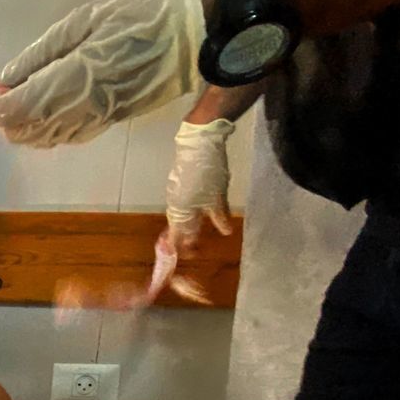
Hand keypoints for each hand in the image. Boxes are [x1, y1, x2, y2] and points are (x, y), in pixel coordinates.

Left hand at [0, 0, 205, 146]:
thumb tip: (6, 80)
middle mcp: (82, 110)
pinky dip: (42, 126)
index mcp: (74, 80)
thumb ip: (40, 56)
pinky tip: (42, 105)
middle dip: (0, 118)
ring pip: (41, 139)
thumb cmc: (137, 17)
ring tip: (14, 96)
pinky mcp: (107, 124)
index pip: (15, 110)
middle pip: (23, 132)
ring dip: (20, 124)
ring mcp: (96, 122)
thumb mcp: (82, 22)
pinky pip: (63, 136)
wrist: (193, 37)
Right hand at [166, 118, 234, 254]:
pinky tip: (195, 210)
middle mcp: (174, 204)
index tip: (191, 256)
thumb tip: (225, 232)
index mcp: (182, 212)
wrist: (198, 144)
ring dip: (186, 224)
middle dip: (184, 237)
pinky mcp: (177, 182)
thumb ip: (220, 216)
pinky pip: (181, 203)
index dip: (184, 247)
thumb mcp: (218, 197)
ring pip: (179, 214)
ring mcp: (174, 192)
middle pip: (177, 226)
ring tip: (194, 231)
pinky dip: (187, 211)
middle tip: (192, 247)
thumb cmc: (208, 173)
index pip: (178, 237)